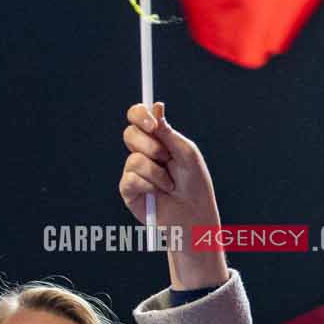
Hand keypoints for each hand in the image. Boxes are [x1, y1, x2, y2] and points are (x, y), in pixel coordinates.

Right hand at [119, 103, 226, 289]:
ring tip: (169, 184)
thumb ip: (169, 133)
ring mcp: (134, 171)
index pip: (139, 118)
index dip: (140, 115)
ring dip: (156, 172)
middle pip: (130, 134)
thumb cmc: (194, 185)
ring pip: (133, 158)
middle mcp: (143, 153)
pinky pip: (130, 179)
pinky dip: (148, 185)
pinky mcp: (128, 190)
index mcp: (158, 140)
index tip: (152, 122)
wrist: (192, 217)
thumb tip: (156, 107)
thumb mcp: (187, 154)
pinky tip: (157, 194)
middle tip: (165, 157)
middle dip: (150, 145)